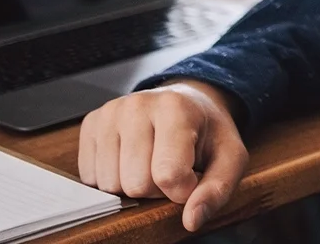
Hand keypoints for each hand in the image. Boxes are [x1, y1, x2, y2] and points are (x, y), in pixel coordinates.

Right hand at [78, 80, 248, 231]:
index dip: (183, 190)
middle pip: (136, 184)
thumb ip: (218, 189)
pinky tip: (130, 160)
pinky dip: (113, 178)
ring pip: (110, 185)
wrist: (186, 100)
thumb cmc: (207, 132)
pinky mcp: (91, 123)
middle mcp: (137, 105)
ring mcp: (109, 113)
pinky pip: (90, 177)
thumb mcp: (229, 156)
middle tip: (170, 168)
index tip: (193, 177)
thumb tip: (192, 220)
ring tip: (151, 163)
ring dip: (133, 186)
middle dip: (157, 189)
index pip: (168, 174)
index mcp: (176, 107)